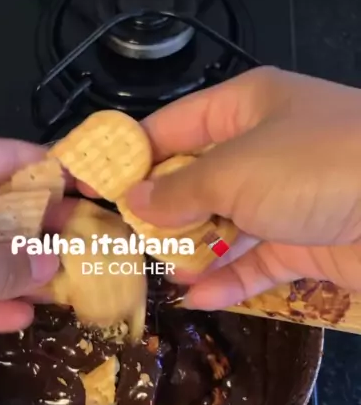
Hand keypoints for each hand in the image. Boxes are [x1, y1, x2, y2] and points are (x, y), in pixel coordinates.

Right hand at [125, 66, 360, 308]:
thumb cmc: (319, 167)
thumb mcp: (236, 170)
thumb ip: (180, 190)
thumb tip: (135, 200)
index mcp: (246, 106)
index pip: (171, 127)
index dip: (128, 156)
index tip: (87, 185)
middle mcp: (264, 147)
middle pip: (196, 178)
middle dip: (158, 210)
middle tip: (111, 241)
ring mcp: (287, 197)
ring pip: (224, 223)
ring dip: (191, 249)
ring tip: (150, 274)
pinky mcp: (308, 241)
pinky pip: (257, 260)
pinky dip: (229, 279)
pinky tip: (197, 298)